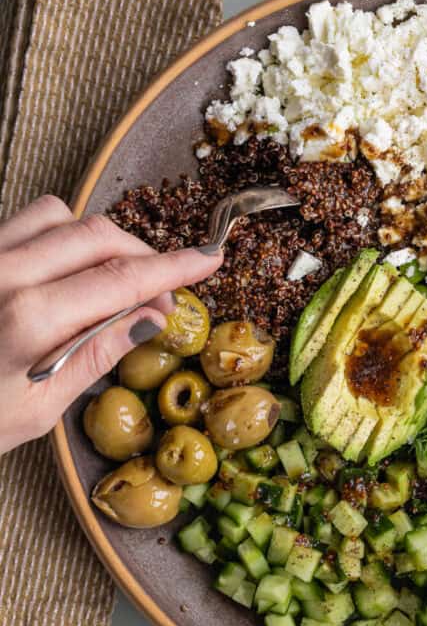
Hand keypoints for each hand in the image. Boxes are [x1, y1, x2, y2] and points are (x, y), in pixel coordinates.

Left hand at [0, 195, 222, 453]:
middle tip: (163, 287)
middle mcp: (4, 273)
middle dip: (143, 254)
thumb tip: (153, 320)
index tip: (209, 259)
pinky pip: (23, 220)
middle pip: (99, 235)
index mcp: (29, 318)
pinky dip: (57, 234)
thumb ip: (96, 355)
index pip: (124, 280)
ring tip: (110, 278)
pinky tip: (62, 270)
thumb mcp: (36, 410)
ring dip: (98, 239)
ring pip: (60, 216)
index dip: (175, 269)